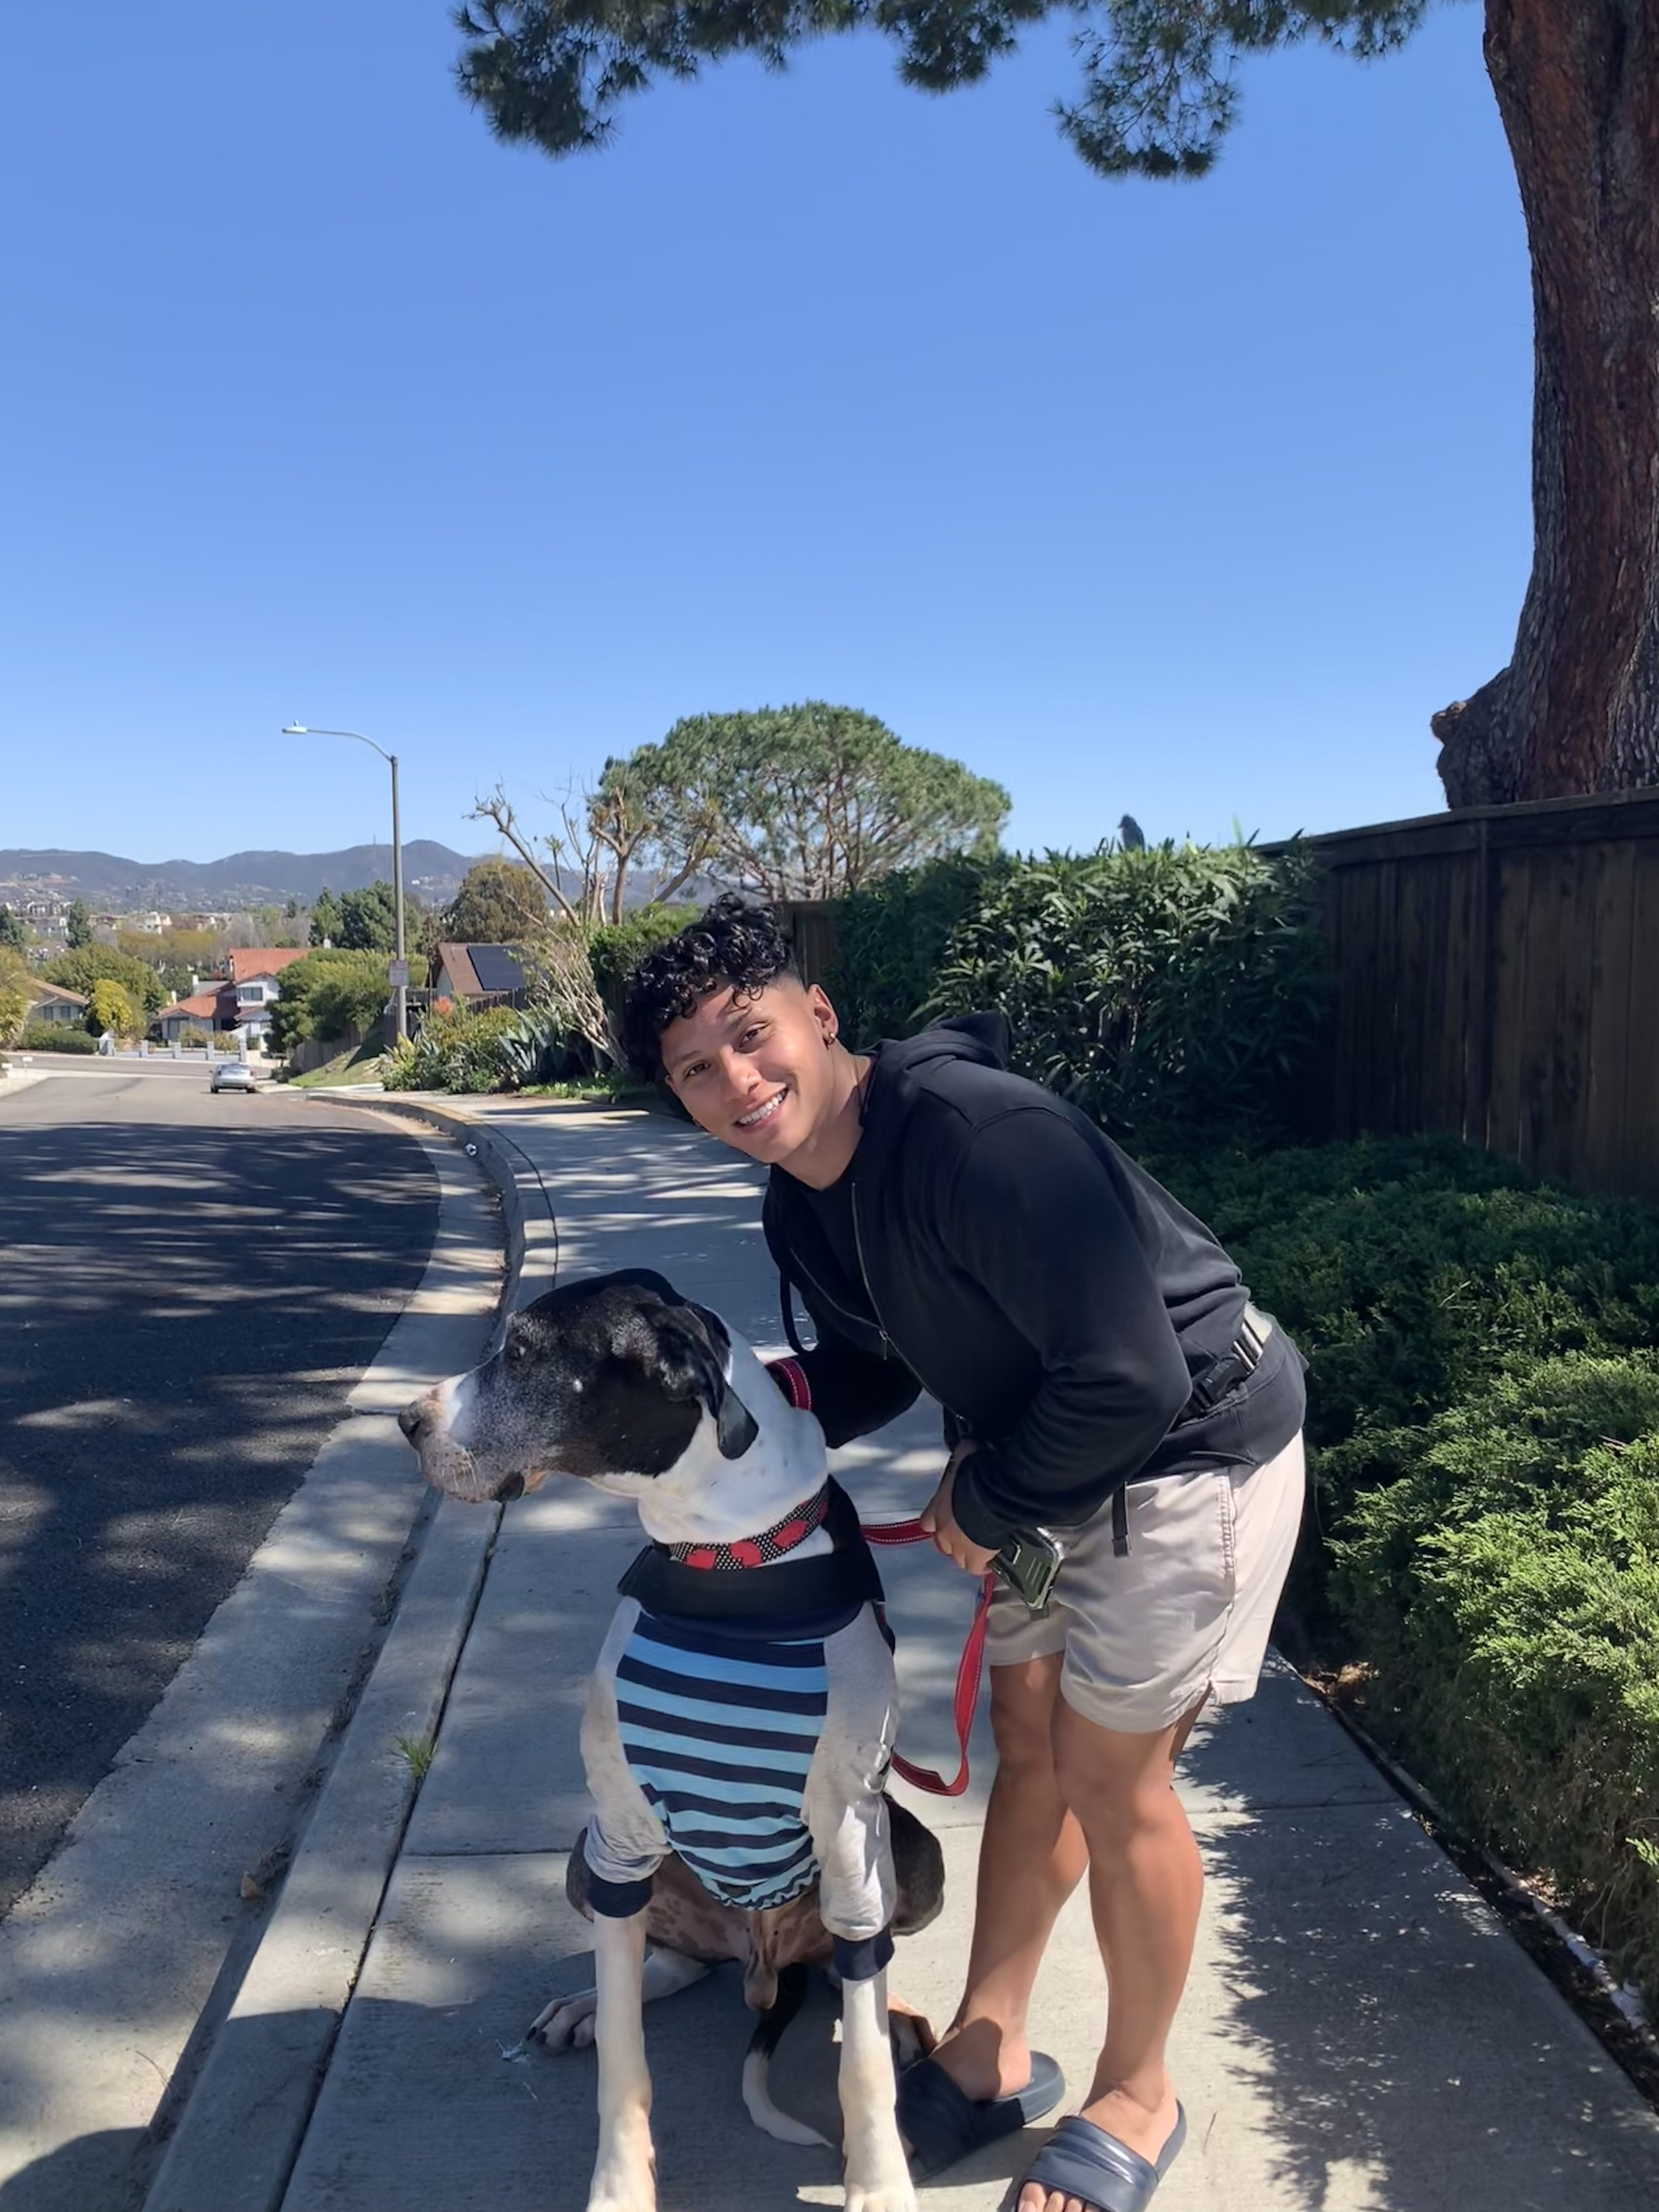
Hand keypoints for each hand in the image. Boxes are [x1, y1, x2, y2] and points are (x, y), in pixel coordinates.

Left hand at [919, 1445, 996, 1576]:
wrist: (991, 1495)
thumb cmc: (976, 1473)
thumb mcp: (965, 1455)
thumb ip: (962, 1454)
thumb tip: (968, 1445)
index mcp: (937, 1507)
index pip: (928, 1522)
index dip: (938, 1521)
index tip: (949, 1519)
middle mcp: (943, 1529)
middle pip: (942, 1543)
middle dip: (953, 1540)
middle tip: (969, 1533)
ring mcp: (958, 1545)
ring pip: (957, 1558)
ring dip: (967, 1554)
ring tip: (980, 1547)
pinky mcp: (976, 1557)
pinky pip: (975, 1567)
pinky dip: (983, 1565)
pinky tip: (991, 1559)